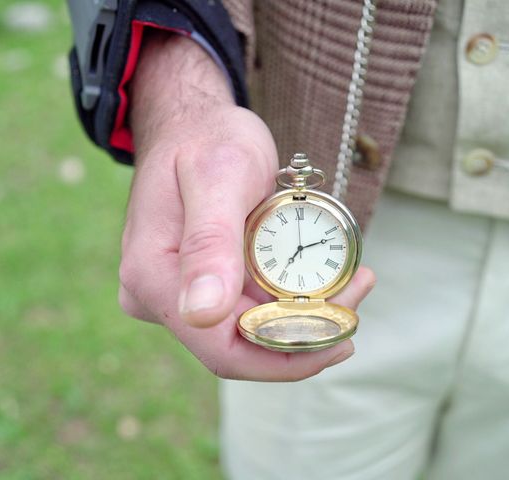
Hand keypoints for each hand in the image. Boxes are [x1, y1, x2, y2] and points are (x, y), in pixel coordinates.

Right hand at [118, 32, 375, 380]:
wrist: (193, 125)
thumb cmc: (205, 140)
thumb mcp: (216, 178)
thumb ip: (209, 243)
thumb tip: (202, 314)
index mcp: (152, 277)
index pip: (222, 350)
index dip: (284, 357)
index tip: (341, 338)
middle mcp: (158, 296)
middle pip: (240, 345)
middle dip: (304, 332)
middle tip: (356, 292)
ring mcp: (178, 293)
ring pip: (248, 329)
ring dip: (303, 315)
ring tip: (353, 279)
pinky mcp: (199, 285)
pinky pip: (247, 308)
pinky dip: (288, 299)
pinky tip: (325, 275)